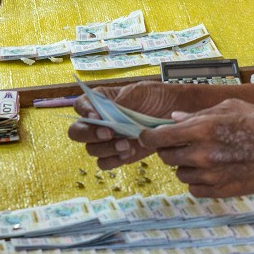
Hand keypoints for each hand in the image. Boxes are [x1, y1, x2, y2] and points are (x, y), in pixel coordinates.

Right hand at [67, 81, 204, 169]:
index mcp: (100, 101)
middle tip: (109, 133)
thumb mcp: (140, 91)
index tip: (97, 116)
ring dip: (105, 149)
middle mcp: (99, 121)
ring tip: (126, 145)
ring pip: (91, 149)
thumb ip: (122, 100)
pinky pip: (105, 163)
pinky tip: (128, 152)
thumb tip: (107, 111)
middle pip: (77, 132)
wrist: (176, 113)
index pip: (80, 106)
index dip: (84, 111)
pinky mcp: (118, 154)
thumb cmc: (156, 97)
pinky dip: (113, 160)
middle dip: (90, 134)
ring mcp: (107, 140)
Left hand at [137, 98, 253, 196]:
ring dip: (185, 165)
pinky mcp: (219, 190)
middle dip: (168, 150)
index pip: (159, 137)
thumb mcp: (229, 107)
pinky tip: (210, 171)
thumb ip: (198, 114)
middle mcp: (201, 154)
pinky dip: (197, 181)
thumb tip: (175, 119)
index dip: (147, 137)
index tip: (146, 136)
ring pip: (180, 174)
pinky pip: (194, 189)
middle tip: (181, 144)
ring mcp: (210, 175)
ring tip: (203, 156)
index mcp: (201, 129)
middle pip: (166, 157)